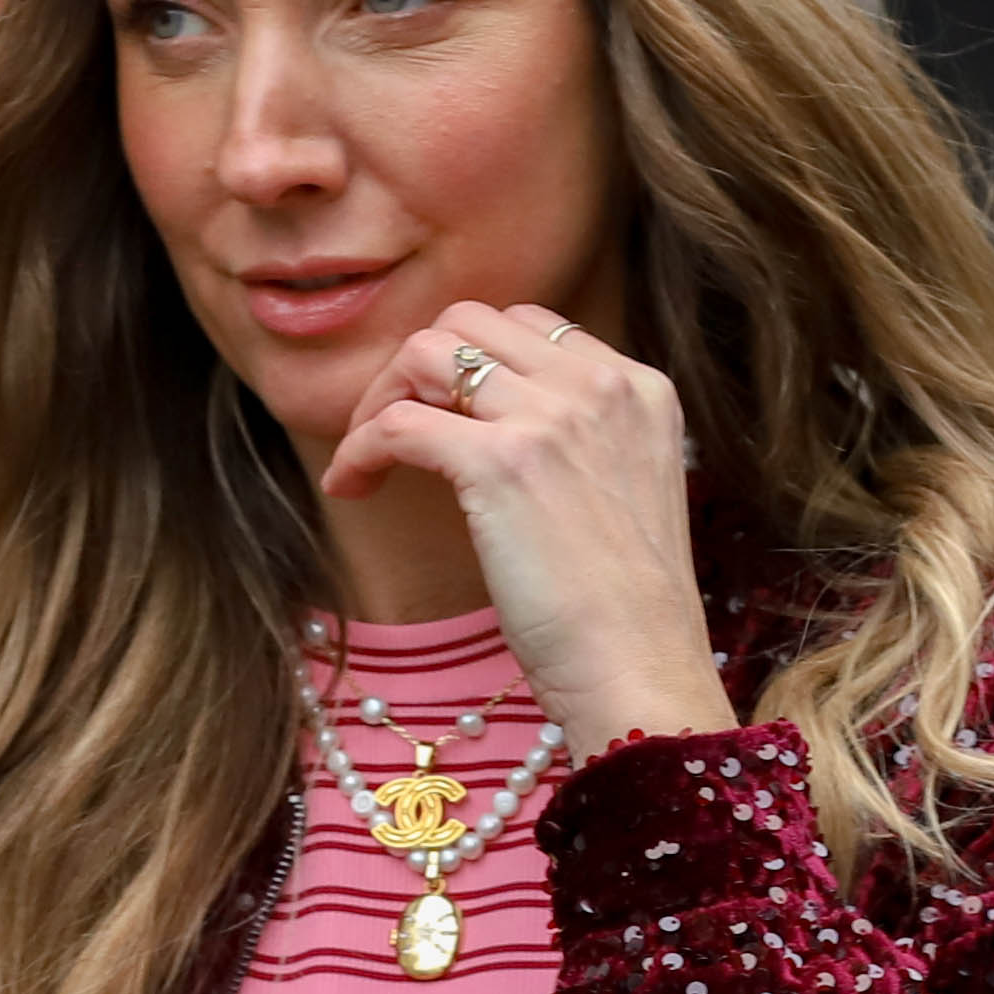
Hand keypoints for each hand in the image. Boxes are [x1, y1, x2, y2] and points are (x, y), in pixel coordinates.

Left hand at [324, 305, 737, 750]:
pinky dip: (360, 449)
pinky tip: (351, 487)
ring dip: (378, 400)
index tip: (439, 413)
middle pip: (471, 321)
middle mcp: (600, 386)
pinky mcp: (500, 463)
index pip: (531, 327)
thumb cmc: (628, 616)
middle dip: (415, 367)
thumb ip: (583, 446)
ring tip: (367, 460)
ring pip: (426, 352)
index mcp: (640, 388)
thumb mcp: (627, 498)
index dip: (469, 363)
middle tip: (390, 431)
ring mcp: (552, 418)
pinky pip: (398, 423)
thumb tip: (492, 432)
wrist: (642, 672)